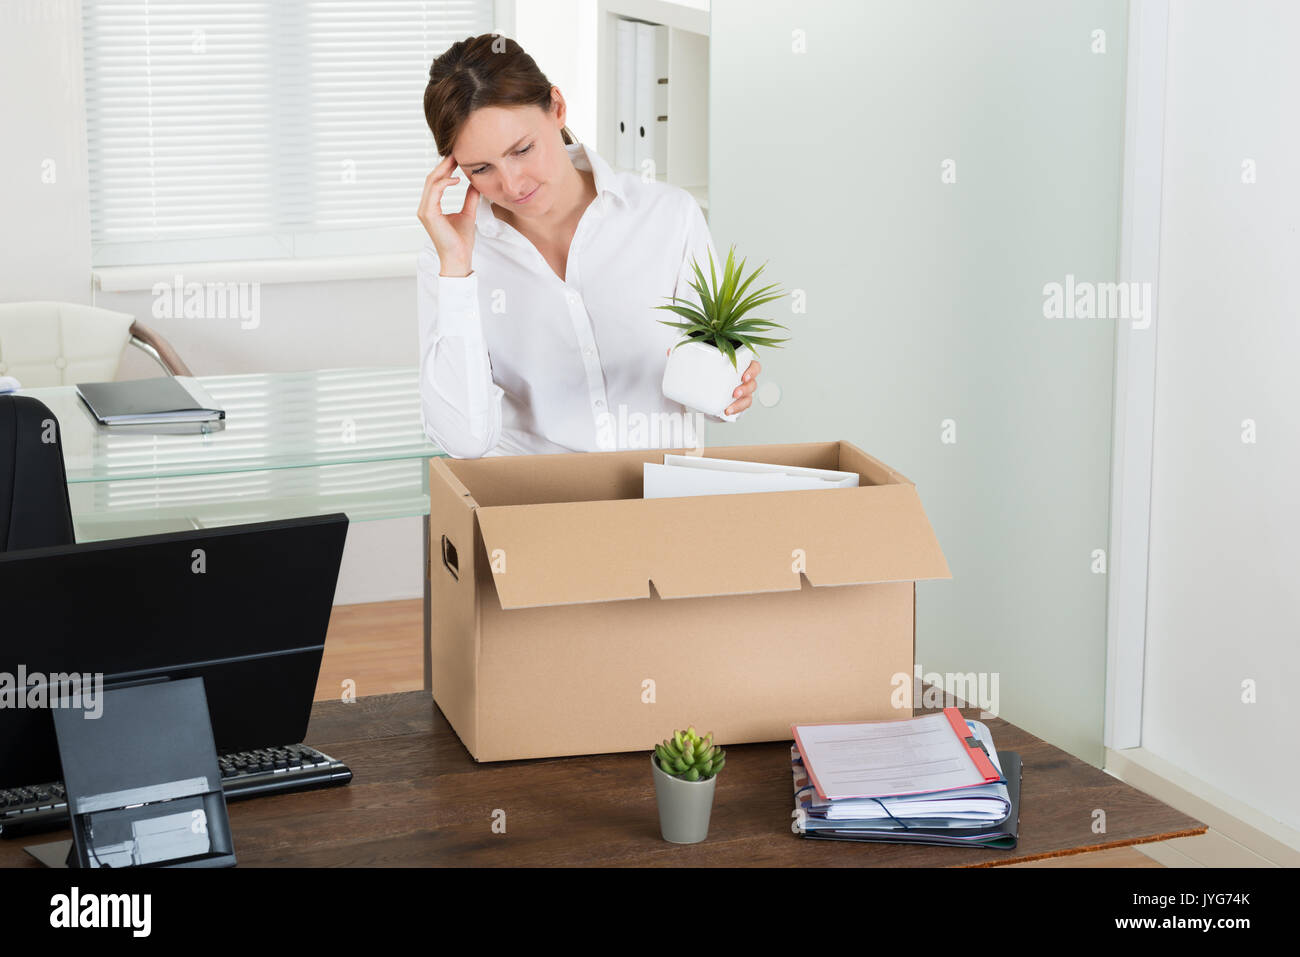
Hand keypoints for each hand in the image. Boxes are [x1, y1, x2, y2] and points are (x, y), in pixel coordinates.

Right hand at [418, 154, 479, 275]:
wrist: (459, 257)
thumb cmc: (461, 241)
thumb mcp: (468, 214)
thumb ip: (470, 198)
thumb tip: (475, 184)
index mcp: (432, 206)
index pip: (436, 182)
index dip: (446, 169)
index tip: (457, 158)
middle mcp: (425, 207)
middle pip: (431, 178)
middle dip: (444, 165)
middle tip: (456, 153)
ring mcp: (424, 210)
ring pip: (431, 182)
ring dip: (443, 170)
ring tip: (455, 160)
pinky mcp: (428, 214)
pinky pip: (434, 192)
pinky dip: (444, 183)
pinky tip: (456, 179)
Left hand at [665, 350, 760, 416]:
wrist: (704, 392)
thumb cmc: (707, 373)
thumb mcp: (697, 364)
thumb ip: (686, 356)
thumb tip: (670, 351)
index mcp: (738, 365)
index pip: (752, 364)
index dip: (752, 370)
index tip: (743, 374)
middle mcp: (742, 379)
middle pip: (753, 381)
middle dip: (747, 386)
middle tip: (735, 391)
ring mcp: (741, 392)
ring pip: (749, 396)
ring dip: (741, 400)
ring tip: (731, 402)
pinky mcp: (737, 404)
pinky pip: (742, 407)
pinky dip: (736, 409)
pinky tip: (727, 411)